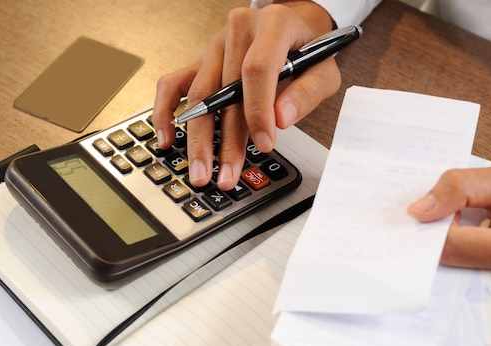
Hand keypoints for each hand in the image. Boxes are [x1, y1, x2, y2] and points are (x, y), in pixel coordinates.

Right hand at [152, 1, 338, 189]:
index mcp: (272, 25)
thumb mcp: (324, 68)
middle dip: (225, 140)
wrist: (293, 27)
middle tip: (225, 175)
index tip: (264, 144)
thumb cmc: (308, 49)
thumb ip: (307, 93)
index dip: (258, 111)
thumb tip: (280, 119)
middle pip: (223, 89)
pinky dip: (166, 111)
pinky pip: (173, 84)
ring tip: (201, 171)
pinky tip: (167, 140)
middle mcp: (238, 32)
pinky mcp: (200, 61)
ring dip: (198, 138)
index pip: (257, 70)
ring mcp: (215, 47)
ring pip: (198, 95)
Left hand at [407, 165, 490, 326]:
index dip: (432, 231)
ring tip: (461, 246)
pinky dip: (463, 282)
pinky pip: (472, 302)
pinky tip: (471, 263)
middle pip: (453, 275)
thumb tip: (417, 212)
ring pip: (458, 292)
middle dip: (438, 253)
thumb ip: (459, 188)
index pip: (454, 247)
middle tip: (434, 233)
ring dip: (449, 269)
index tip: (428, 218)